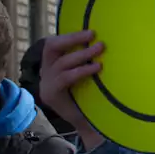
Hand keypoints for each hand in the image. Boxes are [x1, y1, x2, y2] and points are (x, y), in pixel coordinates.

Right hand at [40, 31, 105, 148]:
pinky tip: (96, 67)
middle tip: (92, 34)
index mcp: (54, 64)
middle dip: (72, 38)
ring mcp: (46, 84)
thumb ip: (90, 58)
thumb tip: (107, 39)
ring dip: (82, 53)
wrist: (91, 123)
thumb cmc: (94, 94)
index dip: (70, 35)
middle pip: (51, 47)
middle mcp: (46, 72)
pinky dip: (81, 70)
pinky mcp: (51, 95)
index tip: (90, 30)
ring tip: (100, 48)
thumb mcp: (91, 72)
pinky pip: (64, 78)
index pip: (54, 43)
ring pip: (60, 62)